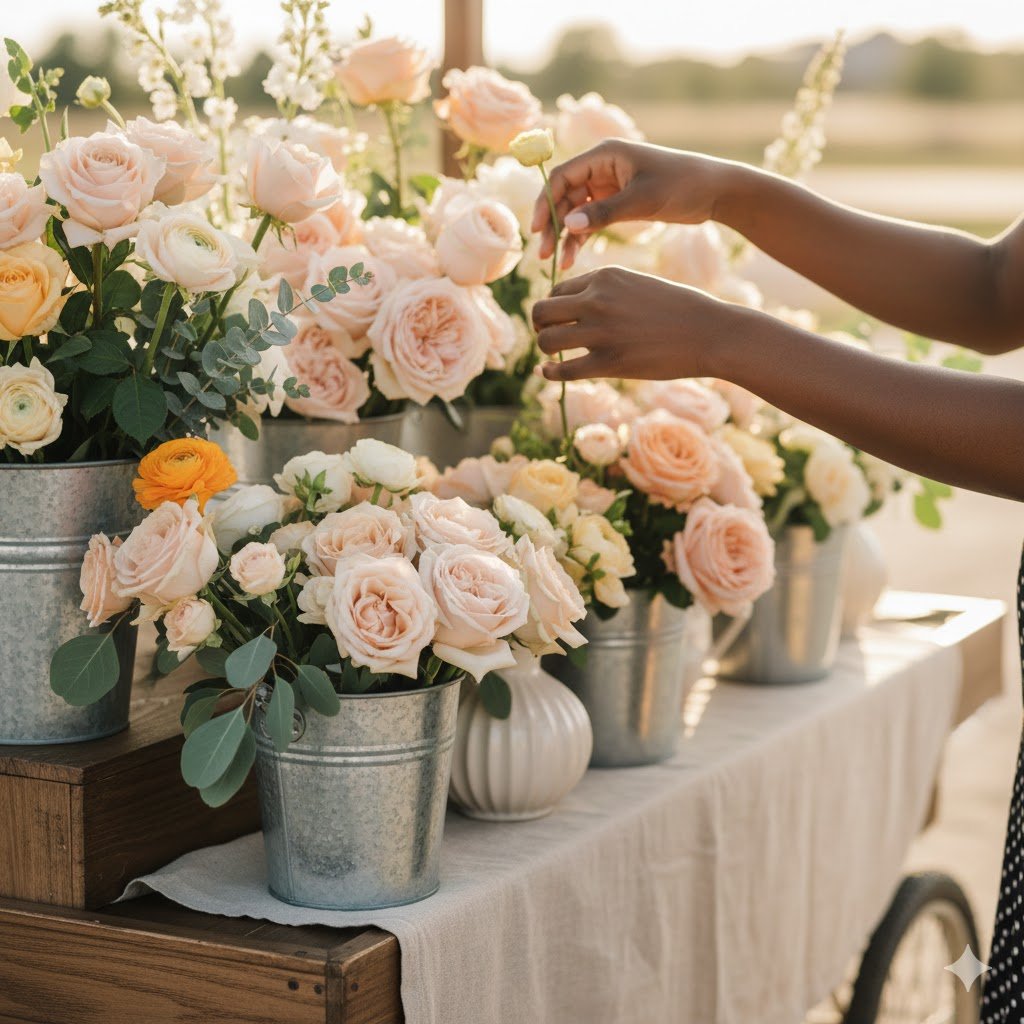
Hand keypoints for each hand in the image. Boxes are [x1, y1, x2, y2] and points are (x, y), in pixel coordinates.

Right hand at [531, 140, 739, 268]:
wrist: (714, 191)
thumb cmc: (681, 185)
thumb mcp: (642, 200)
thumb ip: (604, 214)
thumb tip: (567, 224)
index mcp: (604, 155)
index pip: (561, 177)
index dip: (544, 203)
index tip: (537, 231)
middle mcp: (601, 167)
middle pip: (564, 197)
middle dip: (552, 225)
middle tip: (543, 254)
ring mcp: (608, 186)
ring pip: (575, 212)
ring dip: (565, 236)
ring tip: (559, 263)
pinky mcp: (617, 202)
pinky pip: (591, 221)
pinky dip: (582, 238)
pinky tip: (575, 258)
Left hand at [532, 266, 746, 381]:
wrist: (709, 333)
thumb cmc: (678, 310)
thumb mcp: (637, 285)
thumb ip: (606, 291)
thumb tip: (574, 307)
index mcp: (605, 276)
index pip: (557, 289)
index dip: (555, 307)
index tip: (561, 320)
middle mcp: (597, 300)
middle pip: (541, 311)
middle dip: (540, 325)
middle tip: (548, 336)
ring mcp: (601, 332)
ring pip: (546, 340)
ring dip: (545, 349)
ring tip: (553, 355)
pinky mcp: (608, 362)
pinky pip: (563, 369)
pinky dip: (550, 372)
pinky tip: (548, 372)